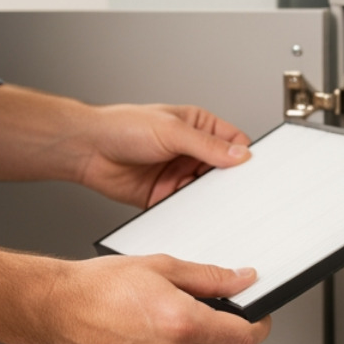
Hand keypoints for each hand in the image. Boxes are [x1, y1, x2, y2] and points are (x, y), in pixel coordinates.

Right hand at [38, 255, 271, 343]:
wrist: (55, 309)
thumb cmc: (98, 286)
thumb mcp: (160, 267)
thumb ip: (209, 278)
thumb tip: (241, 281)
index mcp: (182, 323)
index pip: (243, 337)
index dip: (257, 326)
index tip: (257, 318)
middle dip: (221, 330)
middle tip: (203, 307)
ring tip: (164, 318)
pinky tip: (148, 335)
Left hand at [75, 103, 251, 206]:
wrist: (87, 149)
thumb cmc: (123, 126)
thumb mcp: (171, 131)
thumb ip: (207, 145)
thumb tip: (240, 155)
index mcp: (198, 127)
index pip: (234, 142)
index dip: (246, 157)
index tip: (256, 172)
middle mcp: (190, 151)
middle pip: (223, 172)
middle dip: (231, 184)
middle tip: (241, 196)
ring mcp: (178, 174)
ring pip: (206, 193)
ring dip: (212, 201)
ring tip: (220, 209)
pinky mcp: (164, 196)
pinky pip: (185, 208)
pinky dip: (192, 214)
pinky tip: (197, 217)